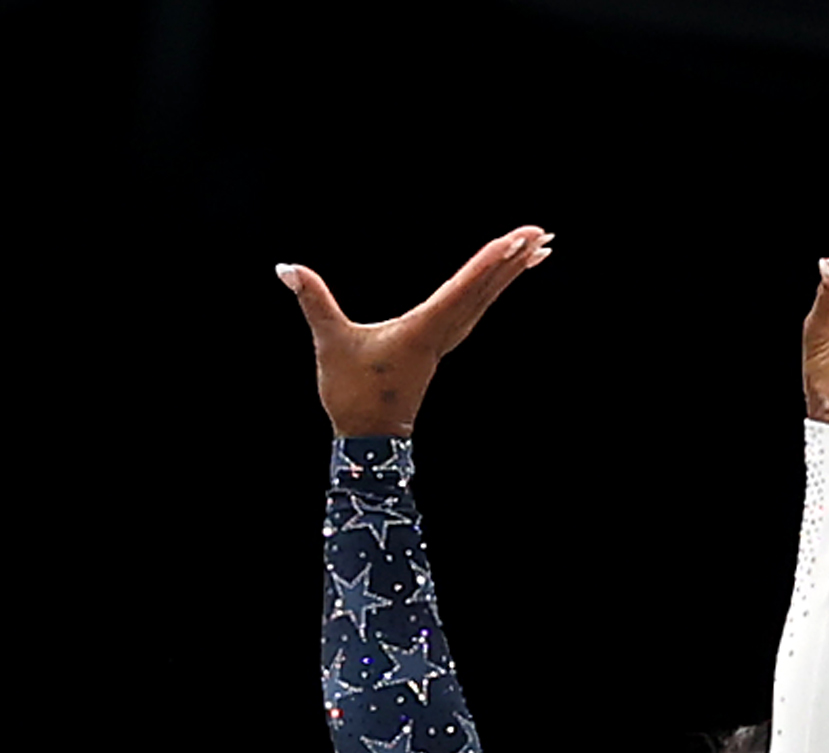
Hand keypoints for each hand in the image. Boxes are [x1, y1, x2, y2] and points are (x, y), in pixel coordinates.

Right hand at [280, 227, 552, 437]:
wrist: (368, 442)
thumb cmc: (352, 394)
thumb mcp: (330, 343)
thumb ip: (313, 301)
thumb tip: (285, 266)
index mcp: (422, 330)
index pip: (463, 288)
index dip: (491, 262)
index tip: (519, 241)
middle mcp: (441, 335)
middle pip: (485, 292)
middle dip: (514, 262)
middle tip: (543, 234)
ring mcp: (443, 343)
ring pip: (484, 302)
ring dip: (509, 275)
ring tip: (538, 250)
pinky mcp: (438, 348)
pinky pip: (473, 311)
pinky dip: (490, 291)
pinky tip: (500, 279)